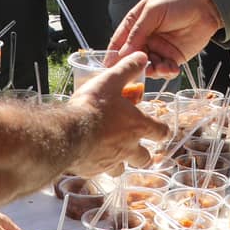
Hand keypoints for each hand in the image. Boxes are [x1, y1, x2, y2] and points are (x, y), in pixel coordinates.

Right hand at [66, 52, 168, 171]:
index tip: (160, 129)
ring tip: (111, 154)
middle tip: (134, 146)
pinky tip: (89, 157)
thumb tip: (141, 57)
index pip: (160, 132)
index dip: (161, 130)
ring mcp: (111, 161)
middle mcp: (128, 148)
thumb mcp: (110, 81)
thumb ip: (127, 69)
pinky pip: (99, 172)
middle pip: (144, 158)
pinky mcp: (93, 170)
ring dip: (120, 163)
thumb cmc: (92, 107)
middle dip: (141, 153)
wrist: (68, 133)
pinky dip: (97, 166)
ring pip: (122, 169)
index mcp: (137, 126)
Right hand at [108, 0, 224, 76]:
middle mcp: (144, 39)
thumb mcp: (152, 12)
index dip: (113, 55)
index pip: (118, 42)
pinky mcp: (173, 57)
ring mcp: (158, 49)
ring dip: (152, 70)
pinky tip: (170, 68)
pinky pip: (165, 69)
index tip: (110, 69)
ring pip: (148, 67)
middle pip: (132, 58)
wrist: (206, 6)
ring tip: (159, 68)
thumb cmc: (177, 1)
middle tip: (137, 72)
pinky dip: (166, 72)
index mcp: (135, 24)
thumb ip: (137, 32)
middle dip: (134, 67)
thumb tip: (123, 53)